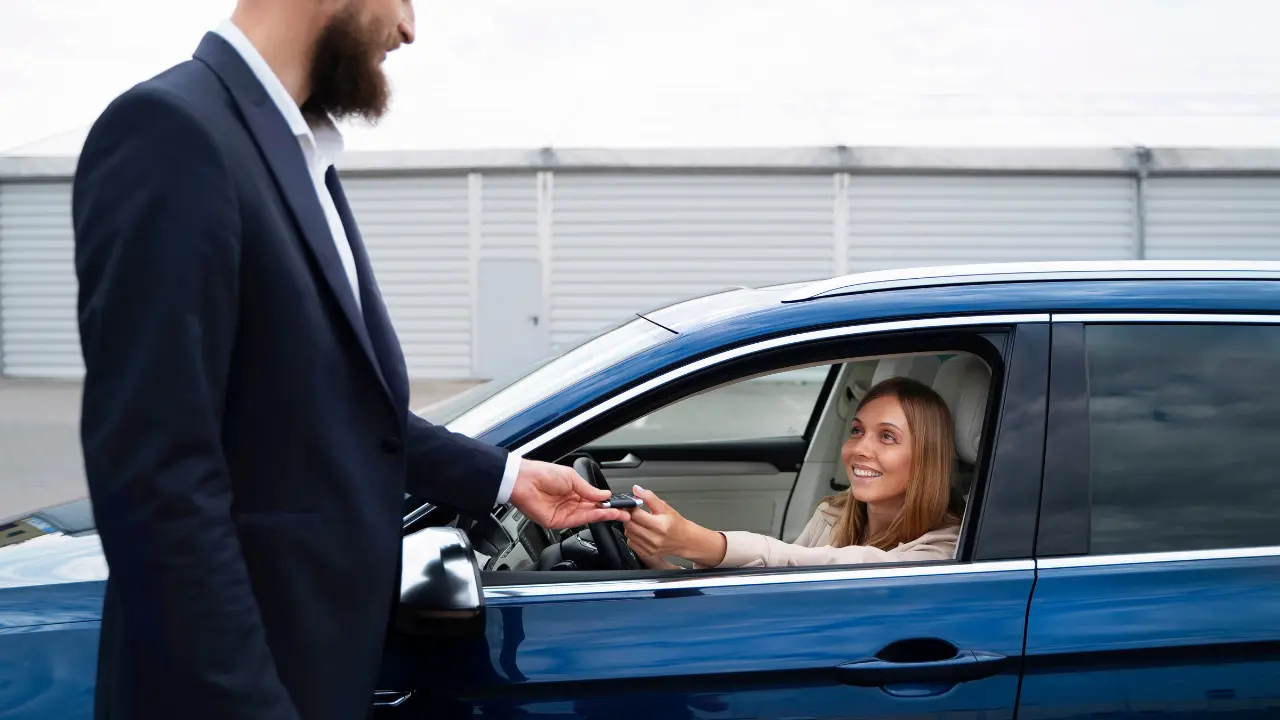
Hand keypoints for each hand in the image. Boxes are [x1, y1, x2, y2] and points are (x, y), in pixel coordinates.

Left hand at [508, 459, 629, 528]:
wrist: (524, 480)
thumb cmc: (543, 473)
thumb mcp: (571, 477)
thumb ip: (589, 489)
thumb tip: (604, 494)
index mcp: (573, 490)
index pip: (594, 499)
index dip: (607, 502)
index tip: (619, 503)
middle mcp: (570, 503)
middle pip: (593, 510)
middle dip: (609, 511)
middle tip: (624, 513)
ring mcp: (564, 513)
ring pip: (588, 516)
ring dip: (604, 515)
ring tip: (618, 514)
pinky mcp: (558, 521)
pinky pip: (577, 521)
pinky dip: (591, 517)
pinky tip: (602, 513)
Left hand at [624, 486, 726, 566]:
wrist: (685, 540)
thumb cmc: (676, 523)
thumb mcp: (665, 507)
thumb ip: (649, 497)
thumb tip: (636, 489)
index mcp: (660, 525)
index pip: (636, 515)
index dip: (631, 508)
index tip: (633, 505)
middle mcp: (654, 538)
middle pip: (629, 525)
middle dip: (629, 517)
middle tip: (634, 513)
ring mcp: (650, 548)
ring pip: (628, 534)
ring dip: (630, 526)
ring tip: (639, 522)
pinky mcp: (647, 554)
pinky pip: (631, 543)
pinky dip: (632, 536)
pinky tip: (640, 532)